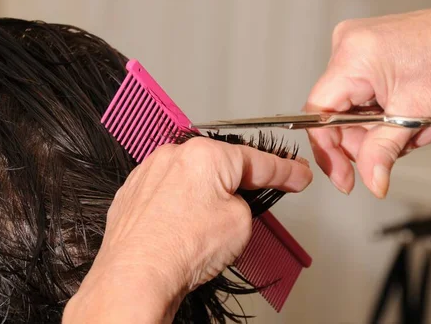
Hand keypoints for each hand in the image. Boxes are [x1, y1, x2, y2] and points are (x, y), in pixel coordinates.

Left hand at [63, 137, 311, 322]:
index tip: (297, 175)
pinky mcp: (133, 193)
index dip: (285, 171)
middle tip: (251, 207)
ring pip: (192, 181)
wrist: (135, 277)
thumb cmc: (180, 250)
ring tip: (203, 233)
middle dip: (239, 186)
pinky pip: (168, 194)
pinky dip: (179, 208)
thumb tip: (233, 201)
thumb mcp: (241, 223)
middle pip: (221, 167)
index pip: (258, 161)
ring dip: (205, 199)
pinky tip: (182, 230)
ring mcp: (149, 173)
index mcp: (206, 154)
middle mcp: (174, 156)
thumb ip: (246, 201)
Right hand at [306, 4, 430, 197]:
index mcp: (351, 55)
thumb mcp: (414, 113)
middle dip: (374, 140)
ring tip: (426, 125)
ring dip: (391, 130)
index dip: (329, 151)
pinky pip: (369, 98)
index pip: (319, 113)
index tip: (344, 177)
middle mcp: (348, 46)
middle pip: (340, 116)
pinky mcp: (372, 54)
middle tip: (405, 145)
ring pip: (358, 111)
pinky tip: (422, 113)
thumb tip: (369, 181)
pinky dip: (393, 114)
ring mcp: (359, 48)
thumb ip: (383, 152)